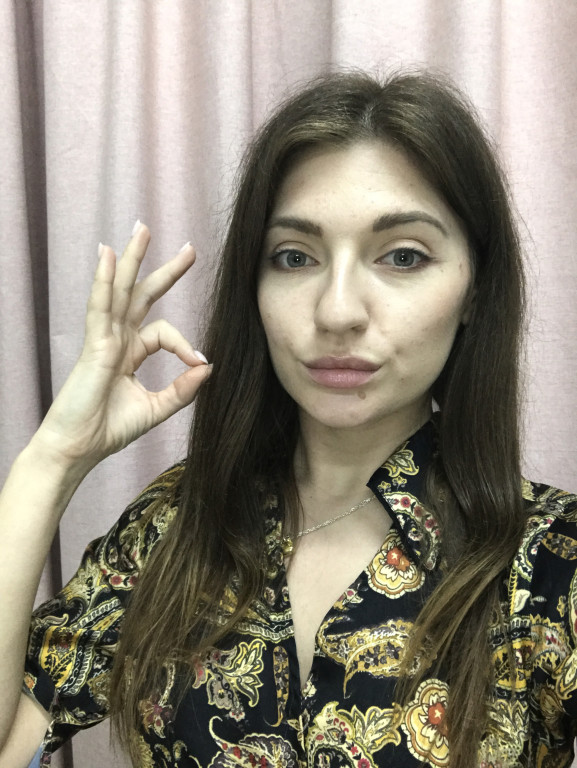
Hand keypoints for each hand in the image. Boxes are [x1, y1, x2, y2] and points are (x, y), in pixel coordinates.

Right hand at [31, 222, 210, 470]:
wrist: (78, 448)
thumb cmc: (108, 430)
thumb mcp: (157, 408)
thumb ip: (182, 390)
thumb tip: (209, 366)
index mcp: (130, 353)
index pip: (164, 333)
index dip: (185, 344)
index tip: (201, 363)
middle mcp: (118, 339)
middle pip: (143, 295)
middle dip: (165, 270)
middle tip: (188, 247)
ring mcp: (104, 339)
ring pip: (121, 290)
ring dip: (132, 259)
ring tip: (143, 229)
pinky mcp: (93, 345)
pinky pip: (100, 306)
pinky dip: (104, 280)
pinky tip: (108, 254)